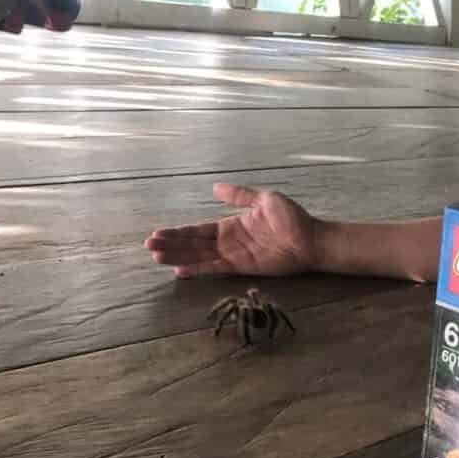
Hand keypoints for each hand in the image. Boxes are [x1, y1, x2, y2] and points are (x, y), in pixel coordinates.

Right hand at [144, 183, 322, 277]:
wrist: (310, 238)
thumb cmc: (291, 218)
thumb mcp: (263, 199)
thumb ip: (239, 195)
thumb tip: (215, 188)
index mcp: (231, 225)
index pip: (198, 229)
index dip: (178, 232)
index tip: (157, 232)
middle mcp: (228, 242)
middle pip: (193, 244)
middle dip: (171, 244)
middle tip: (148, 245)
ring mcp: (233, 255)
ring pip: (198, 256)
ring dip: (177, 256)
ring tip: (155, 256)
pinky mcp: (242, 267)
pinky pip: (215, 268)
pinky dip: (197, 269)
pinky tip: (179, 270)